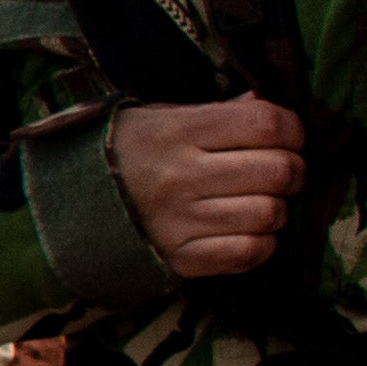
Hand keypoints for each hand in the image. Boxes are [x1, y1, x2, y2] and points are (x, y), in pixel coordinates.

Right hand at [110, 96, 303, 278]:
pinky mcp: (181, 259)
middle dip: (294, 169)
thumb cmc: (131, 152)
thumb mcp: (165, 118)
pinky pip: (248, 253)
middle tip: (283, 171)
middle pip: (278, 171)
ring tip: (260, 201)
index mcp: (177, 132)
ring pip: (269, 214)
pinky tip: (247, 230)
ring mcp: (180, 222)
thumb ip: (219, 112)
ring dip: (277, 207)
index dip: (294, 128)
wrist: (72, 204)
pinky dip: (261, 243)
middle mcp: (179, 177)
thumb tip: (267, 106)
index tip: (289, 135)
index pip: (266, 124)